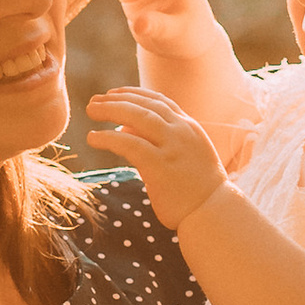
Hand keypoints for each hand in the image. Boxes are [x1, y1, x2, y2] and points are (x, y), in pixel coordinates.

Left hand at [84, 82, 228, 232]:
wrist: (213, 212)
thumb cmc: (195, 190)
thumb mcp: (182, 156)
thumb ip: (157, 140)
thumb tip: (124, 128)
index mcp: (189, 127)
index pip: (159, 101)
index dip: (134, 94)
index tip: (113, 93)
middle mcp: (182, 131)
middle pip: (145, 104)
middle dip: (117, 99)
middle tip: (94, 101)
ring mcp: (172, 146)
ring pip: (137, 117)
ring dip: (111, 110)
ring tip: (91, 111)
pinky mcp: (160, 165)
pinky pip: (129, 144)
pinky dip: (108, 138)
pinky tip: (92, 138)